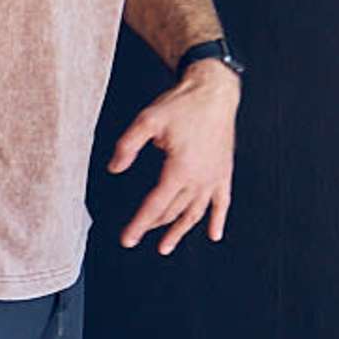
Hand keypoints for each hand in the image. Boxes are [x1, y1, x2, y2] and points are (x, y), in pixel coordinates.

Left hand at [109, 64, 236, 254]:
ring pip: (196, 212)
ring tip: (166, 246)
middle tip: (138, 236)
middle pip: (173, 211)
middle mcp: (200, 178)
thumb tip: (114, 169)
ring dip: (180, 231)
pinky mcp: (224, 172)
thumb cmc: (182, 105)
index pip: (156, 205)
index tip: (128, 240)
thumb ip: (127, 146)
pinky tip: (214, 234)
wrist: (214, 92)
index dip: (140, 224)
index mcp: (180, 168)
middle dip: (154, 225)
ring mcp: (214, 177)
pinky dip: (217, 219)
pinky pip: (223, 202)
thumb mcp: (147, 121)